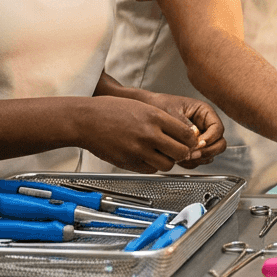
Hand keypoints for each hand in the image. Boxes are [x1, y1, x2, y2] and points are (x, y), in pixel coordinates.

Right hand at [80, 96, 202, 173]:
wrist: (85, 120)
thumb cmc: (110, 110)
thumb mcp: (141, 106)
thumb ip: (161, 119)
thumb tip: (181, 131)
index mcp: (154, 117)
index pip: (186, 134)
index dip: (191, 139)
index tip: (190, 140)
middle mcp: (149, 134)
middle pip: (181, 152)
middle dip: (183, 152)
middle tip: (179, 150)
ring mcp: (138, 150)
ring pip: (167, 165)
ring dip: (168, 161)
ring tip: (161, 153)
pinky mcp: (129, 162)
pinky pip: (150, 170)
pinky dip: (152, 166)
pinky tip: (147, 156)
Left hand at [140, 93, 226, 167]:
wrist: (148, 109)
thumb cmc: (160, 105)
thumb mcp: (172, 113)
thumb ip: (185, 127)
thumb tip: (195, 141)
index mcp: (204, 113)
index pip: (217, 129)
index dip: (210, 139)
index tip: (199, 144)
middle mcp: (205, 126)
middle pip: (219, 143)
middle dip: (208, 151)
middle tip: (193, 154)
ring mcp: (200, 138)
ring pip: (210, 154)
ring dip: (199, 158)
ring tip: (183, 156)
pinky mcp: (192, 148)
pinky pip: (198, 159)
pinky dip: (191, 162)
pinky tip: (180, 159)